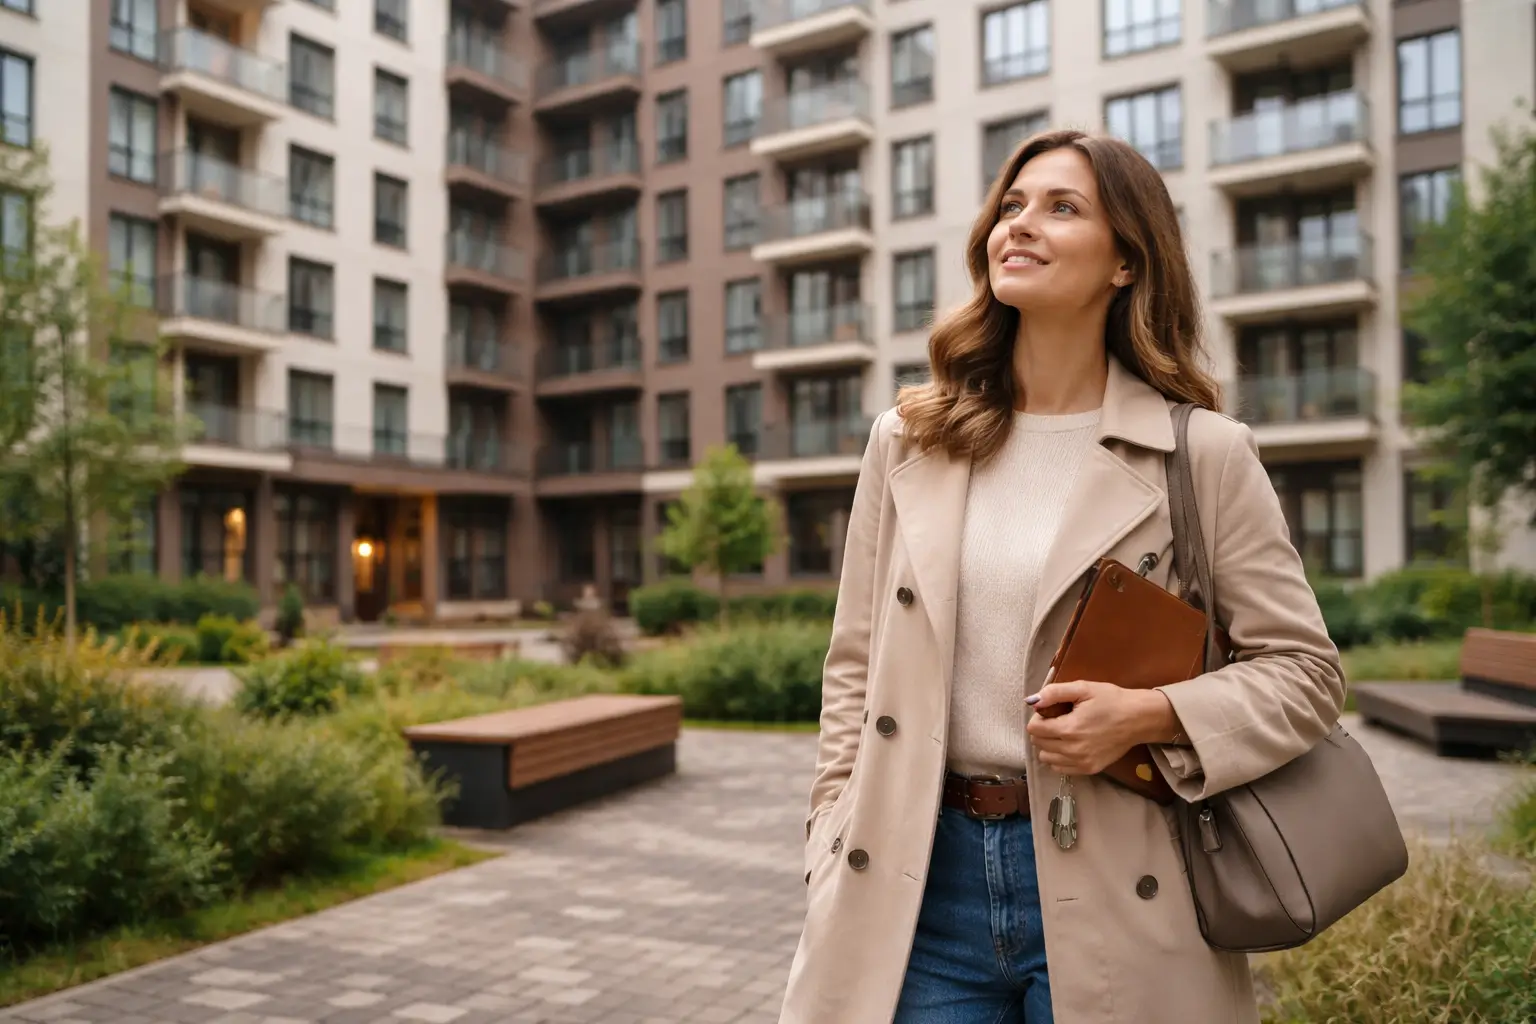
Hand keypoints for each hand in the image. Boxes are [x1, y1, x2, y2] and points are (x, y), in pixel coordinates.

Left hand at [1024, 681, 1166, 774]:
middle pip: (1038, 744)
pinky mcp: (1089, 769)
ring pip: (1046, 759)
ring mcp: (1081, 762)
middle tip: (1057, 720)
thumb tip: (1032, 701)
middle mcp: (1073, 749)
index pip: (1033, 729)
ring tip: (1063, 734)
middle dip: (1042, 731)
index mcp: (1069, 728)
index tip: (1050, 712)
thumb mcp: (1083, 688)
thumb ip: (1054, 693)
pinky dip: (1059, 758)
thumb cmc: (1111, 700)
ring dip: (1048, 746)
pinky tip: (1069, 745)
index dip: (1038, 718)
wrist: (1138, 718)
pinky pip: (1060, 768)